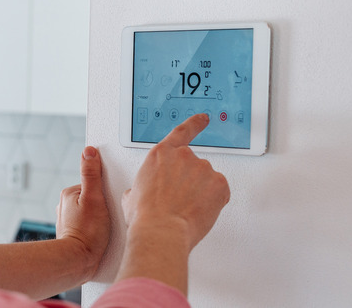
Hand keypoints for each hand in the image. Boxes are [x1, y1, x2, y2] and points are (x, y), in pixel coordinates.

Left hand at [56, 146, 110, 279]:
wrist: (78, 262)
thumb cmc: (87, 233)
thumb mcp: (94, 198)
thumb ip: (92, 174)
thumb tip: (89, 151)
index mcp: (69, 193)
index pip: (93, 183)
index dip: (105, 191)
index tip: (109, 201)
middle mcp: (65, 205)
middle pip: (92, 196)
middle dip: (102, 204)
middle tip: (106, 217)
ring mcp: (68, 219)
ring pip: (90, 211)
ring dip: (98, 217)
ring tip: (103, 228)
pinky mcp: (73, 232)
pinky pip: (87, 224)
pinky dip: (94, 228)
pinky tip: (99, 235)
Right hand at [122, 114, 229, 251]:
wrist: (161, 231)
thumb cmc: (146, 216)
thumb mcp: (131, 197)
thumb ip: (140, 187)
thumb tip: (137, 194)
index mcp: (161, 155)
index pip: (182, 132)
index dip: (194, 124)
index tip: (203, 119)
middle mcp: (184, 156)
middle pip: (194, 165)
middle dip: (191, 182)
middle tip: (181, 201)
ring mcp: (203, 168)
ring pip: (207, 180)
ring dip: (202, 193)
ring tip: (186, 209)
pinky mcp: (219, 183)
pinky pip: (220, 192)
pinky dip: (214, 202)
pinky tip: (199, 211)